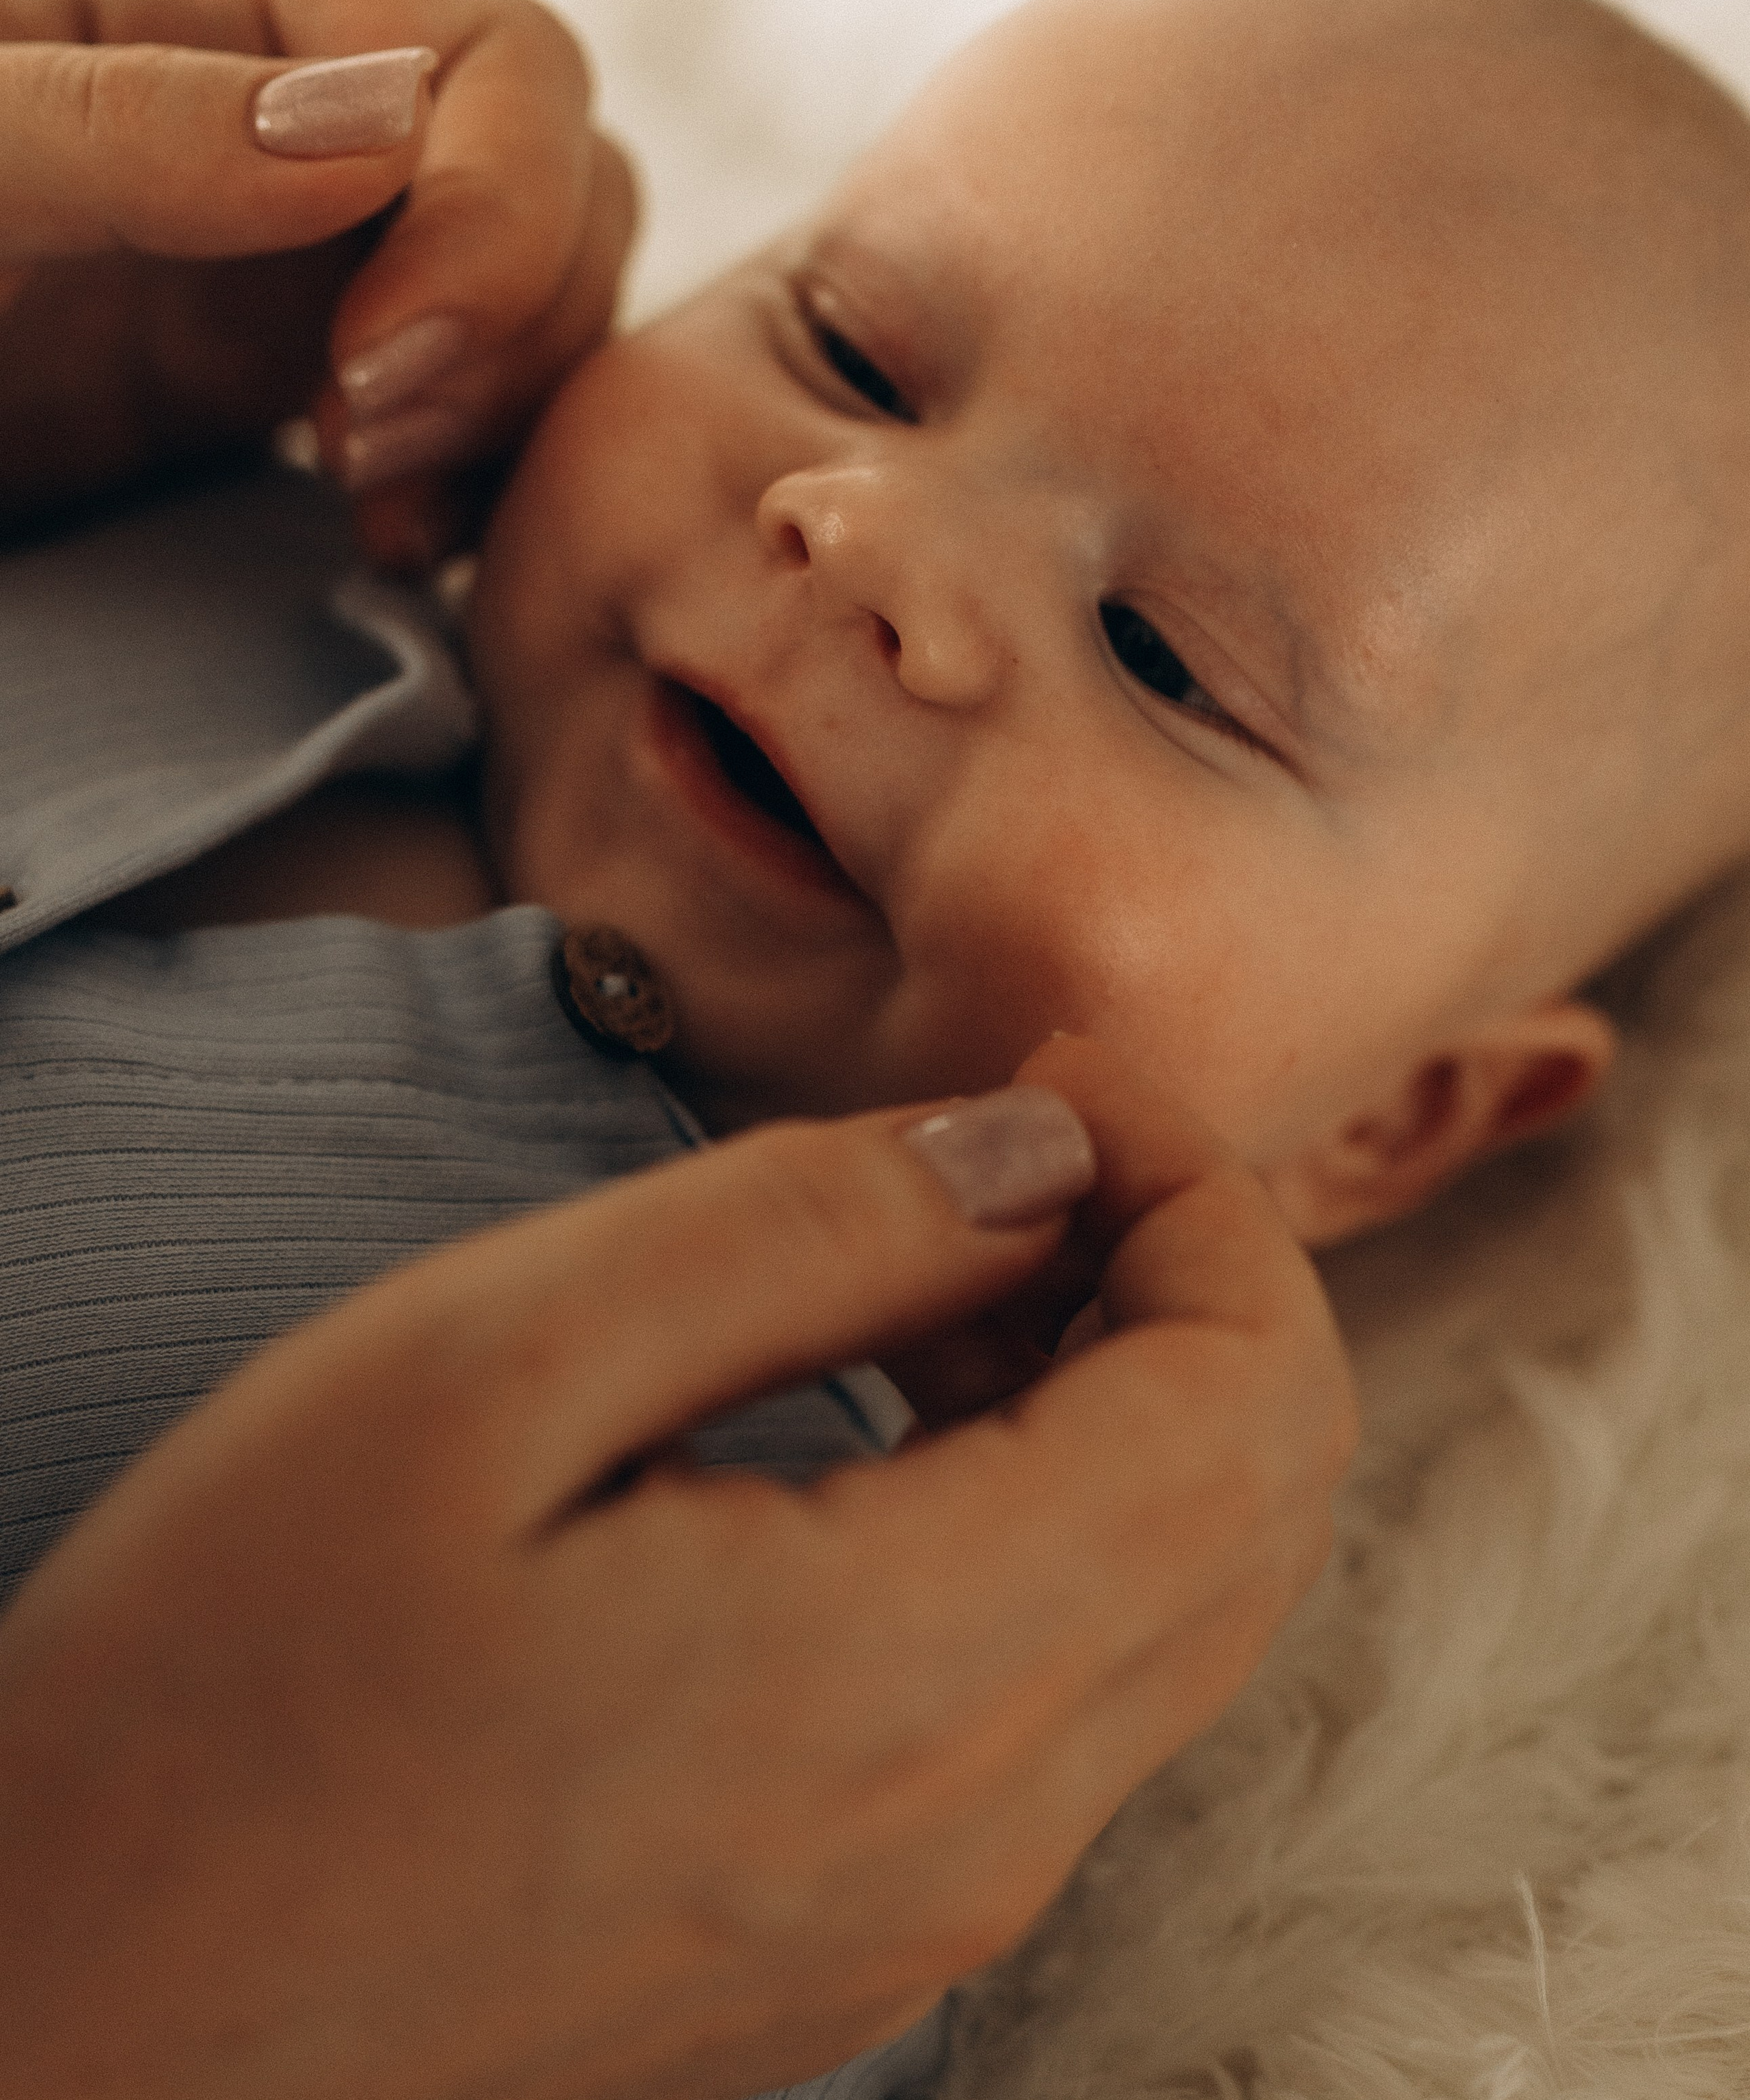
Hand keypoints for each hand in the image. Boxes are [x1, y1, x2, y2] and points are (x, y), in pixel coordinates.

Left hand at [0, 0, 634, 565]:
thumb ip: (122, 124)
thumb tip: (377, 123)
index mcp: (210, 5)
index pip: (495, 60)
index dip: (493, 213)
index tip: (372, 369)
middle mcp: (299, 118)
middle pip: (562, 176)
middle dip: (510, 324)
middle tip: (356, 456)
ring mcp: (317, 258)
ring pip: (551, 300)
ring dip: (512, 412)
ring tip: (375, 514)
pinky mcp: (311, 387)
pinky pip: (491, 410)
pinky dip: (486, 479)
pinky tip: (388, 545)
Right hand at [0, 1039, 1355, 2099]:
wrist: (77, 2021)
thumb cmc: (226, 1683)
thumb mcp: (491, 1368)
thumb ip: (810, 1232)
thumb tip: (1040, 1153)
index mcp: (917, 1676)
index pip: (1260, 1400)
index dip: (1201, 1187)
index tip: (1054, 1075)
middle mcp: (982, 1831)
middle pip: (1262, 1505)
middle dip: (1178, 1273)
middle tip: (998, 1141)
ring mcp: (935, 1911)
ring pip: (1181, 1603)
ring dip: (1112, 1393)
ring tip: (917, 1268)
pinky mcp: (862, 1939)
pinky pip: (1070, 1701)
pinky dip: (1047, 1521)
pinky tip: (876, 1430)